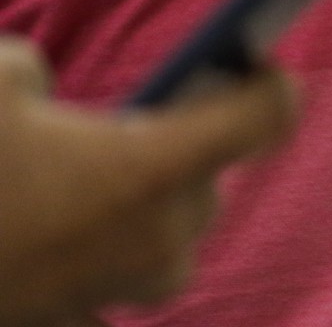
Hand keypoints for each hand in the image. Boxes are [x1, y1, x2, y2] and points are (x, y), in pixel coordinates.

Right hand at [0, 38, 296, 326]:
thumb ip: (30, 75)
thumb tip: (33, 93)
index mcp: (149, 169)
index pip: (266, 119)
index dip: (267, 84)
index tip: (249, 61)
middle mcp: (146, 242)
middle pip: (207, 194)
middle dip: (187, 157)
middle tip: (150, 123)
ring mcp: (100, 301)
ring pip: (164, 258)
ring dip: (147, 222)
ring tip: (102, 187)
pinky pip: (99, 305)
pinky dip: (89, 273)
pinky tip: (53, 237)